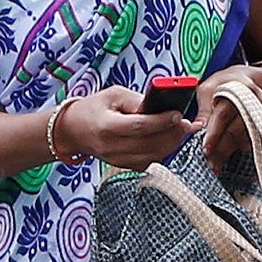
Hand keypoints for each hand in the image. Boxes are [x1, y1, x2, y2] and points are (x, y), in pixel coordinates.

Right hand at [65, 85, 190, 166]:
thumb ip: (137, 100)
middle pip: (149, 145)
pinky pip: (148, 163)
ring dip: (171, 144)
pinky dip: (162, 153)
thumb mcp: (113, 95)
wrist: (73, 130)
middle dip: (173, 134)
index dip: (161, 122)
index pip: (139, 127)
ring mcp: (117, 160)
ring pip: (152, 157)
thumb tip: (162, 106)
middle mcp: (111, 147)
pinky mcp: (122, 166)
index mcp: (106, 127)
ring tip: (182, 131)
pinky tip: (169, 140)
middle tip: (187, 124)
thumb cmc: (94, 108)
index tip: (178, 114)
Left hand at [195, 64, 261, 165]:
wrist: (247, 78)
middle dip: (222, 149)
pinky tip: (233, 155)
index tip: (205, 149)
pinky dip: (245, 149)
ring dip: (231, 152)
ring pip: (247, 137)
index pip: (223, 114)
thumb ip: (203, 110)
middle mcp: (252, 99)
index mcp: (234, 88)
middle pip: (237, 129)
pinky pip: (258, 139)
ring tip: (217, 163)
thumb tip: (195, 128)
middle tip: (211, 163)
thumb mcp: (207, 90)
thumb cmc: (223, 85)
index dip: (214, 133)